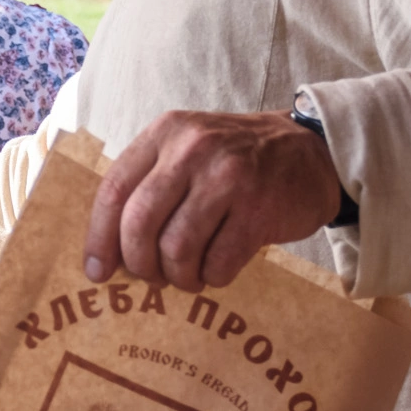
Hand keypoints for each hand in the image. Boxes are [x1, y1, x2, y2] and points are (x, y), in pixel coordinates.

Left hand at [84, 110, 341, 291]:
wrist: (313, 152)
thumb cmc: (237, 162)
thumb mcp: (188, 150)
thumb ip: (149, 184)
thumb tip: (109, 250)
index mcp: (165, 133)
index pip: (114, 190)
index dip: (99, 238)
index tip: (97, 271)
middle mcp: (193, 149)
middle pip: (140, 222)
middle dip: (138, 262)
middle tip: (149, 277)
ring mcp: (228, 177)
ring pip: (177, 248)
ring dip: (178, 276)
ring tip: (187, 276)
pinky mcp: (258, 210)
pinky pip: (217, 263)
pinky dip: (212, 277)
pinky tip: (217, 270)